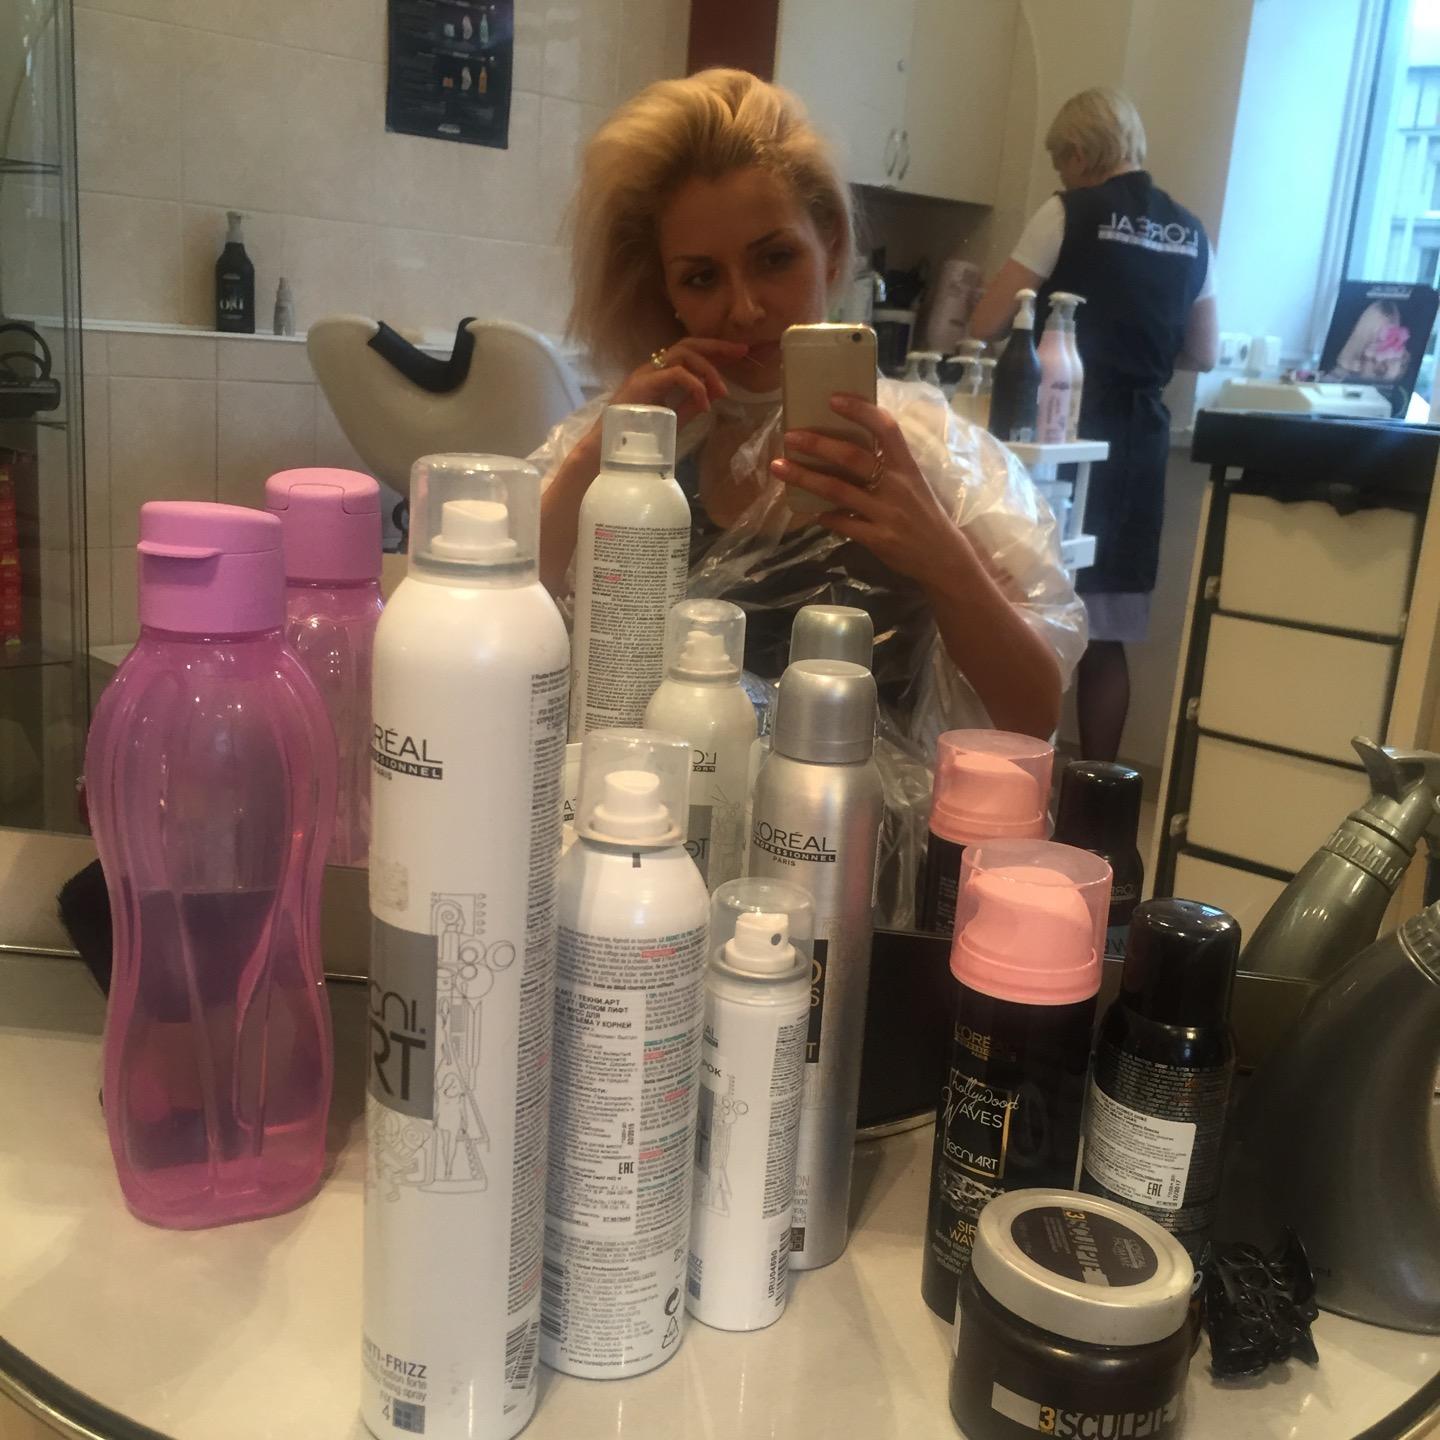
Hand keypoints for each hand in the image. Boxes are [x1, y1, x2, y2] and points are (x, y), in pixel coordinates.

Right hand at [608, 338, 750, 428]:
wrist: (605, 452)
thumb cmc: (635, 440)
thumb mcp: (673, 420)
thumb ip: (691, 405)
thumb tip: (715, 393)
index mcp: (658, 374)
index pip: (689, 352)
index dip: (715, 350)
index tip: (739, 353)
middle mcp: (651, 368)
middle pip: (688, 343)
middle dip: (717, 347)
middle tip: (742, 352)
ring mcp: (645, 374)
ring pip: (683, 354)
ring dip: (708, 370)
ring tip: (722, 391)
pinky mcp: (642, 384)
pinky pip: (676, 374)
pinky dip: (695, 386)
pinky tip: (705, 404)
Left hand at [769, 393, 966, 588]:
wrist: (944, 557)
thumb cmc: (923, 514)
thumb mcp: (913, 483)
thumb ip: (886, 466)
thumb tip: (842, 448)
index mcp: (907, 466)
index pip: (886, 428)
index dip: (860, 410)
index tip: (833, 398)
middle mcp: (897, 485)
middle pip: (853, 457)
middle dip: (818, 444)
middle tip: (790, 436)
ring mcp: (887, 513)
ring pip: (838, 490)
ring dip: (805, 477)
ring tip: (779, 467)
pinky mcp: (878, 539)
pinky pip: (843, 524)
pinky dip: (825, 516)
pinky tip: (811, 512)